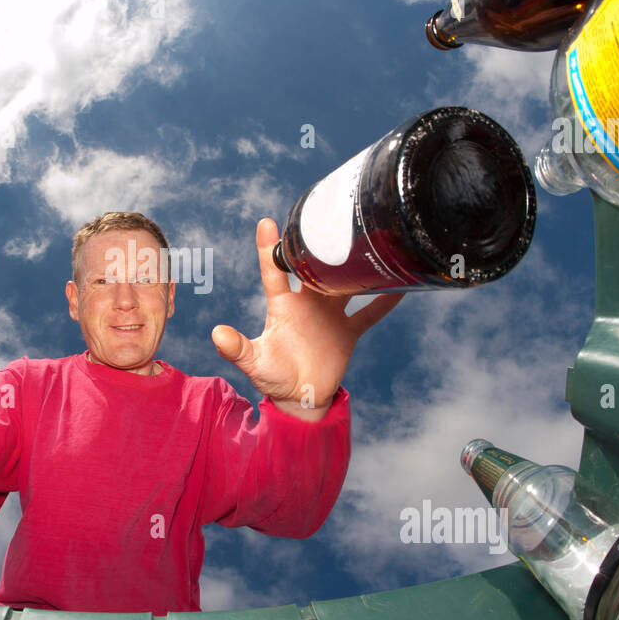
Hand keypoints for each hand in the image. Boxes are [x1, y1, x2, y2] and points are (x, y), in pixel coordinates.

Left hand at [211, 218, 401, 418]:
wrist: (299, 398)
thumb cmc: (272, 377)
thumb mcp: (253, 362)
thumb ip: (237, 348)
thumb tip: (217, 334)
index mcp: (281, 306)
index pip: (275, 271)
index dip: (270, 248)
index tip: (266, 222)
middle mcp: (307, 303)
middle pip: (315, 269)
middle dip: (320, 247)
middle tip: (329, 221)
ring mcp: (329, 315)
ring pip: (346, 285)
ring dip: (356, 268)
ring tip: (370, 242)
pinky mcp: (348, 332)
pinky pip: (369, 313)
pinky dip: (384, 302)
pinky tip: (401, 285)